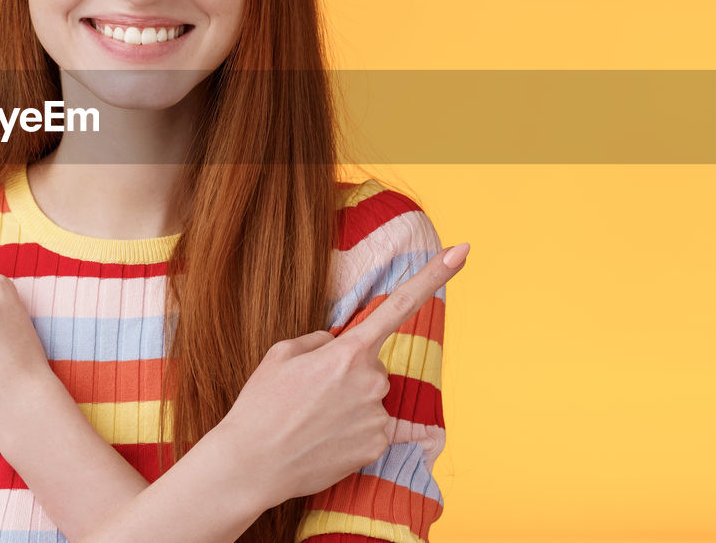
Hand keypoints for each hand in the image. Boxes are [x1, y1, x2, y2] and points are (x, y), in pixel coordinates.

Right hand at [218, 241, 469, 505]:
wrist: (252, 463)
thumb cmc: (261, 404)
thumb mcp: (281, 354)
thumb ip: (320, 341)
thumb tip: (339, 345)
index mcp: (348, 351)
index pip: (399, 305)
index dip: (433, 276)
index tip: (462, 252)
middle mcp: (371, 381)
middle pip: (373, 366)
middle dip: (351, 372)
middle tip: (312, 391)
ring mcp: (377, 417)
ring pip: (374, 398)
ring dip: (352, 403)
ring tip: (313, 419)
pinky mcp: (376, 447)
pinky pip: (385, 431)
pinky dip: (371, 431)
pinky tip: (368, 438)